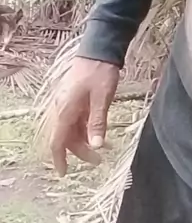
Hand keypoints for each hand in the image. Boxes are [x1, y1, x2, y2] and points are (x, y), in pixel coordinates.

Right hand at [50, 56, 119, 176]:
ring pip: (72, 128)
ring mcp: (68, 102)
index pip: (57, 141)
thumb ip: (97, 122)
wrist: (99, 48)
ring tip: (103, 146)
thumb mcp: (102, 98)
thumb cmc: (100, 72)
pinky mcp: (74, 97)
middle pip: (66, 137)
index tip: (64, 174)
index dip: (59, 159)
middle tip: (99, 160)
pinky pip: (76, 118)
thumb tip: (95, 146)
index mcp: (65, 110)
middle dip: (80, 151)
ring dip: (84, 139)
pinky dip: (86, 128)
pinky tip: (98, 130)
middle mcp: (62, 108)